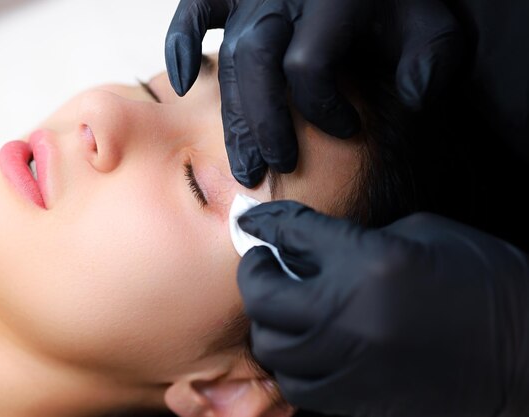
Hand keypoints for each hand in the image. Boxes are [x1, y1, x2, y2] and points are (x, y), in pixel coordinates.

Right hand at [165, 0, 462, 187]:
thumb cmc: (402, 7)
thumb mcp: (436, 27)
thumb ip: (434, 59)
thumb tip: (412, 96)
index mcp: (338, 0)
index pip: (309, 64)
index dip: (323, 108)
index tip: (348, 130)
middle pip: (257, 64)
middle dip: (263, 124)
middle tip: (273, 170)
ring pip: (231, 54)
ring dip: (234, 114)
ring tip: (244, 163)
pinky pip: (196, 10)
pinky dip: (181, 43)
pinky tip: (179, 83)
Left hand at [237, 201, 528, 415]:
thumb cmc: (482, 279)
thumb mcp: (419, 236)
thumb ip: (354, 241)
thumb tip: (307, 248)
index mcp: (370, 263)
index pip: (292, 233)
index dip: (265, 224)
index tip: (252, 223)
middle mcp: (351, 317)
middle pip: (264, 296)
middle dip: (256, 275)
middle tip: (264, 266)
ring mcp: (352, 367)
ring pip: (274, 350)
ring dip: (271, 325)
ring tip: (283, 311)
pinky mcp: (360, 404)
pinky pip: (301, 389)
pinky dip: (294, 365)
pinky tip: (307, 349)